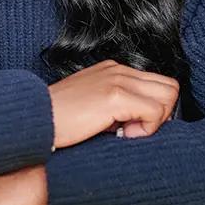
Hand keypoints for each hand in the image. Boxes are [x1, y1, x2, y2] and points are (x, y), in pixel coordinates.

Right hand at [48, 59, 179, 147]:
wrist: (34, 120)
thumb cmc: (59, 120)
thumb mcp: (93, 105)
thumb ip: (117, 107)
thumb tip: (139, 124)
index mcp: (113, 70)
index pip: (157, 84)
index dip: (154, 109)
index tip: (134, 127)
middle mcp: (118, 70)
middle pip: (169, 86)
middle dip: (161, 114)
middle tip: (136, 130)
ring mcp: (117, 80)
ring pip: (168, 96)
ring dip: (155, 121)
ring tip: (129, 132)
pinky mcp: (115, 96)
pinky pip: (154, 112)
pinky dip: (146, 129)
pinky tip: (122, 135)